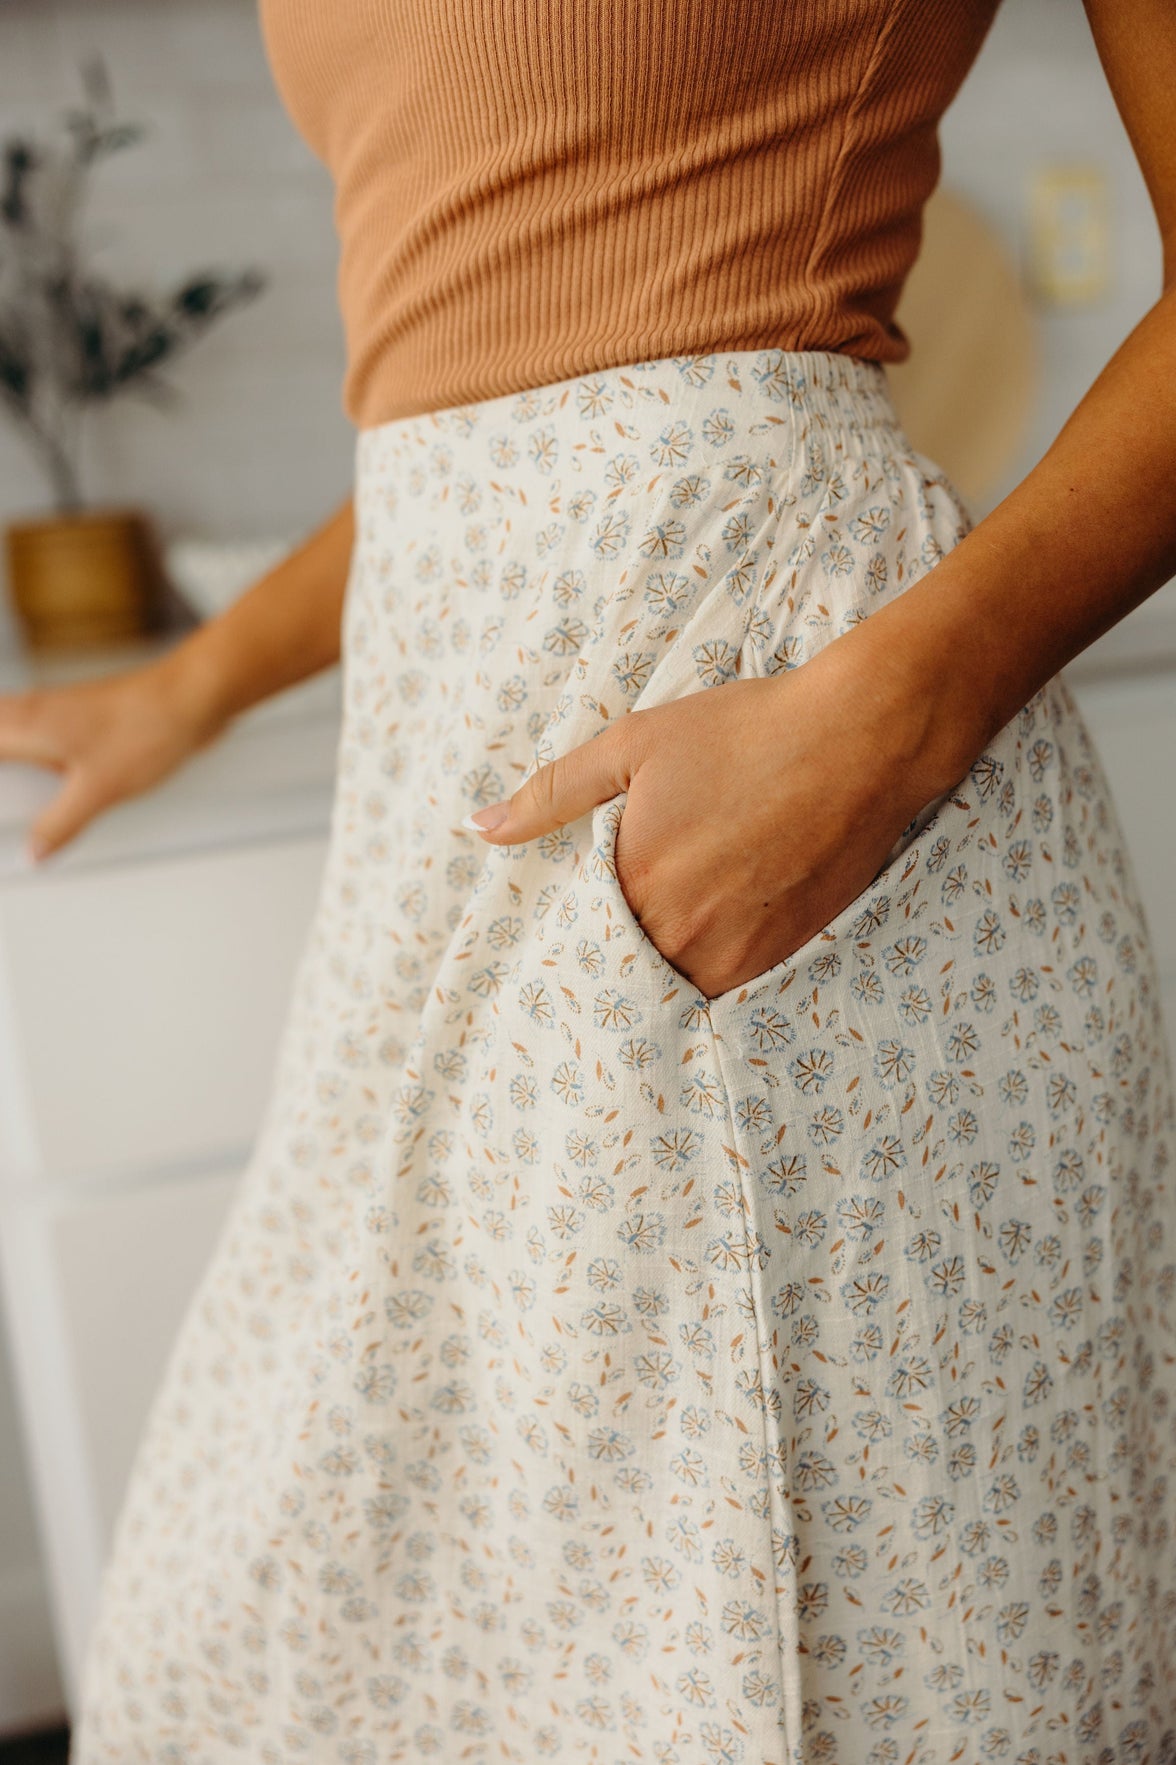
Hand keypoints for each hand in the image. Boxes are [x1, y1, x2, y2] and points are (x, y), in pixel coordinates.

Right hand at [0, 649, 230, 861]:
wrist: (191, 697)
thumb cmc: (146, 728)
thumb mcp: (97, 790)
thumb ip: (60, 824)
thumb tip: (34, 851)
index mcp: (28, 725)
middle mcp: (37, 710)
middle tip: (7, 794)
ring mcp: (61, 709)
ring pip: (12, 724)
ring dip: (7, 748)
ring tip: (14, 776)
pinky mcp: (84, 714)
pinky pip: (41, 729)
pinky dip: (33, 747)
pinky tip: (48, 768)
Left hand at [463, 630, 964, 998]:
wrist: (860, 738)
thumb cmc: (745, 731)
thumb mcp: (633, 745)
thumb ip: (553, 793)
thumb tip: (480, 827)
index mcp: (634, 882)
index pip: (580, 939)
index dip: (576, 933)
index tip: (575, 927)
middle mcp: (680, 931)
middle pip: (627, 969)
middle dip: (618, 954)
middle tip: (625, 934)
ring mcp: (735, 951)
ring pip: (676, 985)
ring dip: (664, 967)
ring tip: (672, 928)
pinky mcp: (782, 956)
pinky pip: (727, 987)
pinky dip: (711, 968)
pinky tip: (715, 932)